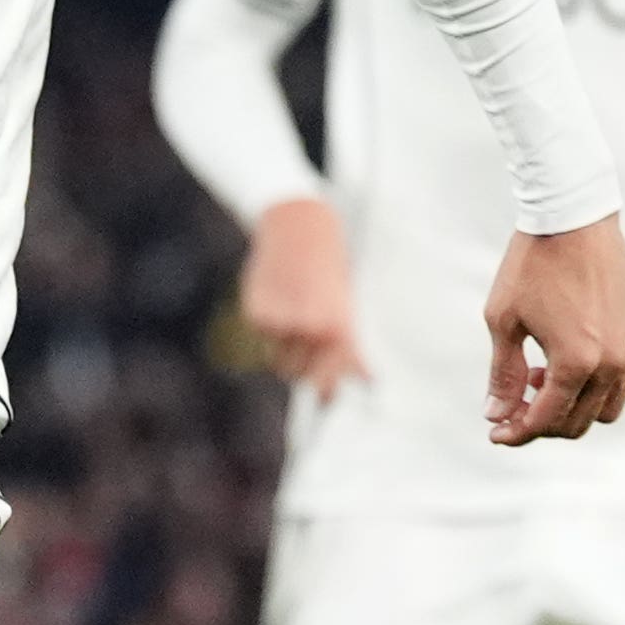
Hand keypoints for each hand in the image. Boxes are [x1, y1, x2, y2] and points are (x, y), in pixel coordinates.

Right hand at [241, 198, 368, 401]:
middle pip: (300, 373)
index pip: (330, 378)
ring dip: (284, 348)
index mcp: (339, 328)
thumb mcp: (345, 304)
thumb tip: (366, 380)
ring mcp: (282, 321)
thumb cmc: (329, 265)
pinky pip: (261, 336)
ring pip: (278, 358)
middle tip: (304, 345)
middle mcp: (311, 328)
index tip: (325, 399)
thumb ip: (349, 344)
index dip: (327, 391)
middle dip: (302, 366)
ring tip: (292, 319)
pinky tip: (277, 300)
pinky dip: (267, 326)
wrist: (299, 225)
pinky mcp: (258, 312)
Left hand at [482, 212, 624, 443]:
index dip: (518, 431)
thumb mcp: (503, 319)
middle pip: (579, 421)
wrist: (573, 216)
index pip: (548, 419)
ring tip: (539, 378)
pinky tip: (573, 363)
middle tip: (512, 406)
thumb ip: (503, 373)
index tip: (495, 432)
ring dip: (574, 406)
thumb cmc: (531, 264)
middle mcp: (612, 363)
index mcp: (576, 362)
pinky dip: (604, 385)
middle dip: (543, 423)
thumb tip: (496, 416)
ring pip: (609, 406)